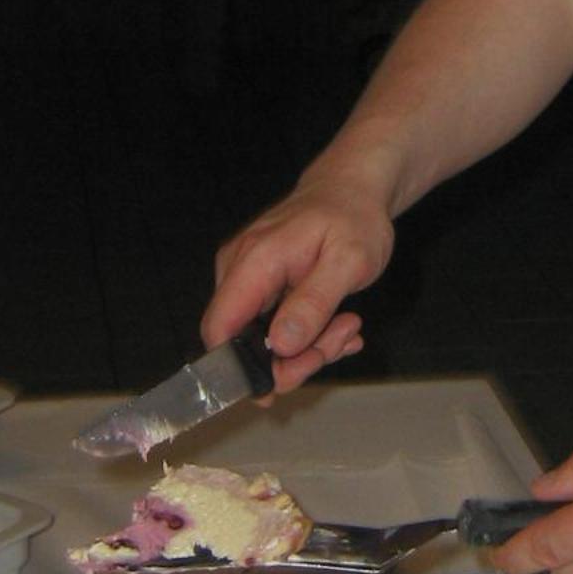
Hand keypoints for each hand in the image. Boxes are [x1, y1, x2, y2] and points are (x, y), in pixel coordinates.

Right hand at [201, 171, 389, 390]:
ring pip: (263, 341)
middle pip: (243, 343)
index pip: (219, 329)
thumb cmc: (353, 217)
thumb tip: (281, 345)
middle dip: (293, 358)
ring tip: (347, 325)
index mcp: (253, 261)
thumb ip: (314, 303)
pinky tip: (337, 325)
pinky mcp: (260, 287)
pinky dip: (308, 336)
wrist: (352, 189)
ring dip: (309, 347)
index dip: (241, 368)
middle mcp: (239, 271)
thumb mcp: (349, 261)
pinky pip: (275, 327)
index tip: (282, 383)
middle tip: (340, 340)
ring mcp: (248, 279)